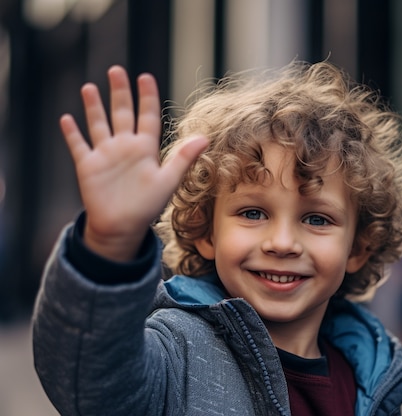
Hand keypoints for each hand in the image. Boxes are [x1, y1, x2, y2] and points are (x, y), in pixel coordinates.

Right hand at [60, 66, 208, 260]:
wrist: (123, 228)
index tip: (145, 77)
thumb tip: (205, 137)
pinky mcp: (88, 166)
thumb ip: (183, 158)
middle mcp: (125, 147)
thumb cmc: (147, 207)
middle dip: (119, 92)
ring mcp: (105, 155)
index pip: (146, 116)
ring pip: (98, 124)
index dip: (147, 97)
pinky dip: (71, 133)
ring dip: (93, 106)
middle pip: (121, 113)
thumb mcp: (168, 181)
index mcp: (145, 149)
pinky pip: (78, 145)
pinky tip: (66, 118)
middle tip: (116, 70)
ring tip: (89, 87)